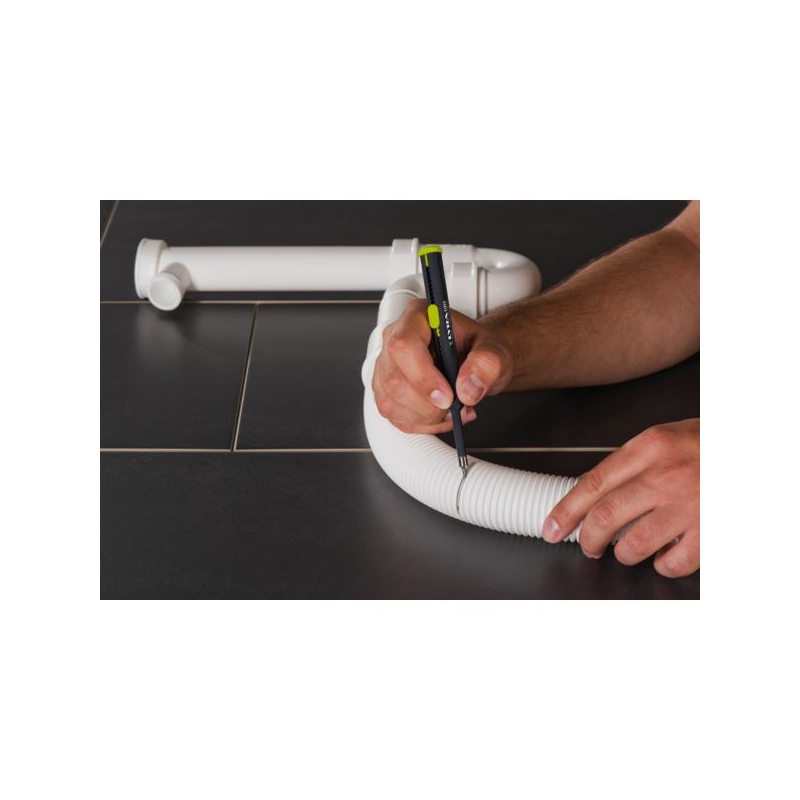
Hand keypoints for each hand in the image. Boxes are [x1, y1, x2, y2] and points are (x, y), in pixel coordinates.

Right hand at [372, 299, 514, 433]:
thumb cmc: (479, 348)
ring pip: (390, 403)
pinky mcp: (386, 391)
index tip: (447, 397)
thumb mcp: (495, 350)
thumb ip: (487, 363)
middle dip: (428, 405)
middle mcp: (396, 339)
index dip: (423, 377)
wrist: (477, 361)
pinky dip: (422, 424)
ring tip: (453, 410)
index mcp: (418, 318)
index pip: (404, 345)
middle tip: (456, 406)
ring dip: (427, 418)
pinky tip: (441, 416)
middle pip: (394, 381)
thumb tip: (468, 388)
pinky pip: (395, 417)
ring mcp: (386, 366)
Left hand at [542, 419, 699, 576]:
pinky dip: (661, 566)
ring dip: (623, 555)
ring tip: (626, 551)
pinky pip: (672, 564)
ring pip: (633, 546)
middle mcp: (666, 476)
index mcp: (649, 447)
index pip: (592, 484)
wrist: (753, 449)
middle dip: (588, 539)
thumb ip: (631, 462)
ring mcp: (689, 506)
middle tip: (587, 545)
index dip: (565, 512)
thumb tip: (594, 493)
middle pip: (605, 518)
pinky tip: (663, 557)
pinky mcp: (711, 532)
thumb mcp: (666, 438)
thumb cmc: (710, 444)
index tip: (552, 528)